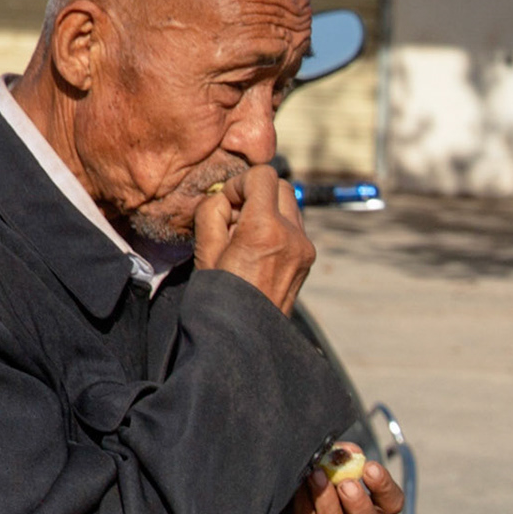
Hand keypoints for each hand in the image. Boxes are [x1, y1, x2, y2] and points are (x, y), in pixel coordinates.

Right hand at [194, 164, 315, 313]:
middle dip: (255, 193)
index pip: (263, 175)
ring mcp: (304, 248)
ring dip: (267, 209)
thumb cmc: (220, 297)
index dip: (240, 184)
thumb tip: (225, 196)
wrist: (246, 338)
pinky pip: (294, 226)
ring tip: (245, 236)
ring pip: (290, 205)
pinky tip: (258, 250)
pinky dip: (277, 226)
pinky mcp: (308, 259)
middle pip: (280, 185)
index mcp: (265, 230)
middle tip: (235, 217)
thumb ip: (212, 211)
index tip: (227, 204)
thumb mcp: (205, 250)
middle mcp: (292, 236)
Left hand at [277, 457, 403, 513]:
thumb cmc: (316, 486)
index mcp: (374, 512)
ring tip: (317, 477)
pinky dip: (304, 507)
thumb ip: (343, 459)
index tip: (369, 467)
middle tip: (347, 483)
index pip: (392, 504)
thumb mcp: (332, 469)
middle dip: (359, 506)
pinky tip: (299, 487)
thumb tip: (347, 452)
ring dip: (327, 505)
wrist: (283, 508)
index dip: (385, 487)